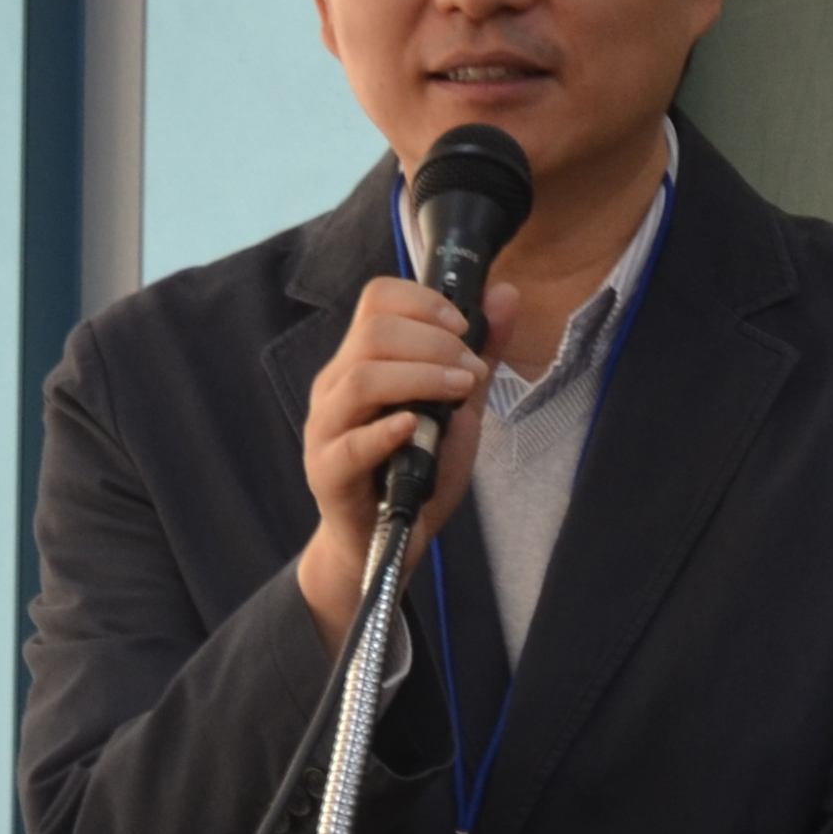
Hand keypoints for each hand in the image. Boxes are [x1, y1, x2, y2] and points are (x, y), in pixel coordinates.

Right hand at [297, 275, 517, 647]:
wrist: (387, 541)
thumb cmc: (415, 469)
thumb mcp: (458, 405)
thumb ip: (479, 353)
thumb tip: (504, 293)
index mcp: (361, 361)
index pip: (376, 299)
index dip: (422, 300)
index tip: (463, 325)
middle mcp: (336, 386)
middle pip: (373, 332)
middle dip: (434, 342)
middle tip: (472, 370)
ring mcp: (327, 429)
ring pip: (361, 379)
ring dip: (421, 377)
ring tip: (461, 391)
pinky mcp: (328, 471)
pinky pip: (351, 443)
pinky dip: (386, 430)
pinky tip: (415, 427)